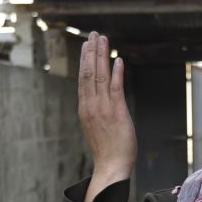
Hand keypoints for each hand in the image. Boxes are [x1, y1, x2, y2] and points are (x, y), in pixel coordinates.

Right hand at [79, 31, 136, 201]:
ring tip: (102, 39)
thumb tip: (101, 100)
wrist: (110, 167)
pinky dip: (116, 73)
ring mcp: (103, 108)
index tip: (87, 45)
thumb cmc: (107, 151)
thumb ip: (97, 111)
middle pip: (88, 72)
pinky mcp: (117, 112)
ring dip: (101, 56)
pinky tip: (117, 60)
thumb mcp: (96, 127)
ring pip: (99, 76)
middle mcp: (91, 105)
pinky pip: (116, 88)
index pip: (83, 78)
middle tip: (93, 34)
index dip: (85, 60)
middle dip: (91, 51)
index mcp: (85, 108)